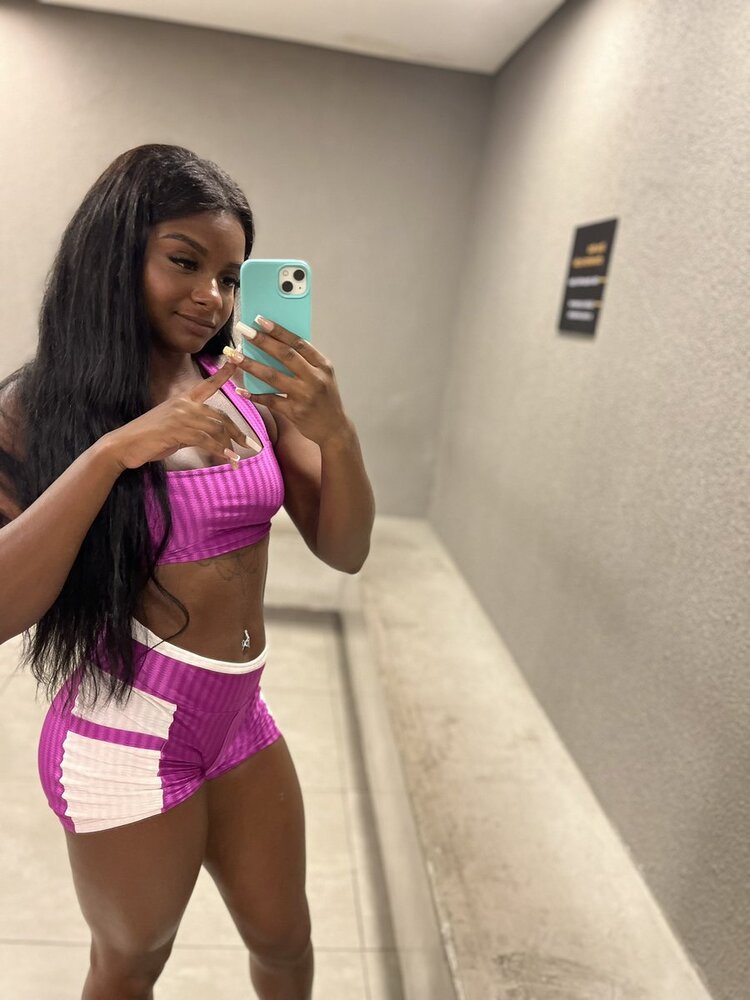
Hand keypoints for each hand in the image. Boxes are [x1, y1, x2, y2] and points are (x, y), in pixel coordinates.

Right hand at [103, 360, 251, 470]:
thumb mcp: (173, 429)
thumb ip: (192, 428)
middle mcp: (184, 404)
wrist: (123, 444)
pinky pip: (207, 440)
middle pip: (220, 415)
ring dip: (231, 445)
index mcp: (183, 400)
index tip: (237, 359)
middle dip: (238, 432)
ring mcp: (181, 416)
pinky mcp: (177, 430)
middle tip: (252, 445)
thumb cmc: (148, 438)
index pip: (208, 385)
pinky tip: (229, 460)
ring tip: (239, 459)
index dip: (224, 373)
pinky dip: (221, 451)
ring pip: (216, 428)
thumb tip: (209, 438)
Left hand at [228, 318, 347, 447]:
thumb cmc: (325, 398)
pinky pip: (270, 400)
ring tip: (233, 355)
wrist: (334, 429)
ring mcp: (304, 396)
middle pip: (285, 355)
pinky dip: (253, 395)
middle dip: (262, 341)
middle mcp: (314, 379)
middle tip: (243, 330)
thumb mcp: (322, 376)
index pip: (299, 343)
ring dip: (251, 365)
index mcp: (323, 365)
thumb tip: (276, 342)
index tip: (260, 320)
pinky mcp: (294, 412)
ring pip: (273, 377)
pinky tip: (239, 389)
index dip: (279, 331)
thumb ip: (305, 361)